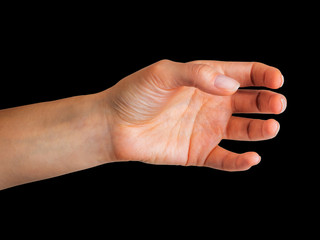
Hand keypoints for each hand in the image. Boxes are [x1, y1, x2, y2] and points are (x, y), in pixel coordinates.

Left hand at [103, 60, 285, 170]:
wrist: (114, 126)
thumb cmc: (135, 95)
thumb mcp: (163, 74)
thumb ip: (196, 74)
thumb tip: (230, 86)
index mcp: (206, 80)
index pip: (243, 74)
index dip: (263, 76)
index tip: (277, 80)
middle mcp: (211, 104)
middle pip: (250, 102)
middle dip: (267, 102)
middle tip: (277, 105)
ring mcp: (206, 129)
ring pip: (243, 130)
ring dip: (260, 130)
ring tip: (271, 127)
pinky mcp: (198, 153)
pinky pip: (225, 159)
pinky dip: (240, 162)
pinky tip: (251, 158)